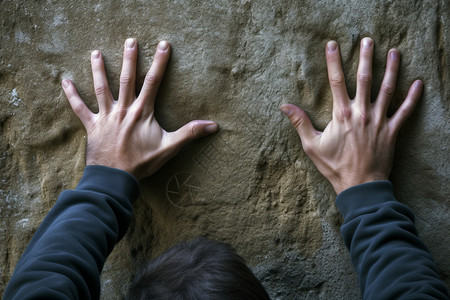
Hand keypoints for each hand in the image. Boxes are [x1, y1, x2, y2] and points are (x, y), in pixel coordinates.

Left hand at [62, 39, 218, 179]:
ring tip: (95, 53)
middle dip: (129, 58)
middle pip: (127, 78)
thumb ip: (190, 133)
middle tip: (130, 41)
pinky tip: (65, 81)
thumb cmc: (142, 163)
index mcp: (142, 111)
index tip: (163, 45)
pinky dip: (72, 95)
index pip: (153, 81)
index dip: (160, 62)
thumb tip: (213, 125)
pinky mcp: (92, 125)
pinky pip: (79, 108)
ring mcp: (106, 116)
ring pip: (102, 88)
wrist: (116, 178)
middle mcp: (124, 109)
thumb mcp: (170, 147)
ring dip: (98, 69)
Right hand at [281, 37, 422, 193]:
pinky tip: (418, 84)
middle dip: (366, 57)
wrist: (359, 185)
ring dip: (392, 69)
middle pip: (364, 79)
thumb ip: (299, 123)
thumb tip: (284, 106)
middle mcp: (361, 113)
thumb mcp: (312, 145)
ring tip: (395, 52)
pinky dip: (412, 98)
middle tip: (368, 41)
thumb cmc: (334, 166)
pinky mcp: (392, 131)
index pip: (336, 82)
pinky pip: (405, 111)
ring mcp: (379, 121)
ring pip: (387, 90)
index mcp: (341, 115)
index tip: (333, 45)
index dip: (334, 61)